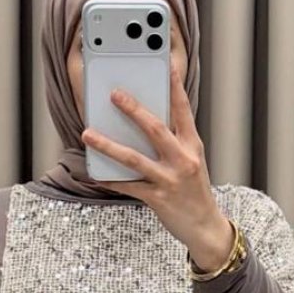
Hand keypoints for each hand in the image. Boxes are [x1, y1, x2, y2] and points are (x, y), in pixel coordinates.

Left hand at [81, 61, 235, 271]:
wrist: (205, 227)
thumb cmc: (194, 191)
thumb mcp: (192, 161)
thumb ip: (174, 142)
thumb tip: (145, 122)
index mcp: (192, 146)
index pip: (183, 110)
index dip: (175, 87)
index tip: (166, 65)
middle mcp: (183, 160)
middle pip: (155, 129)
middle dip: (133, 110)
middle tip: (114, 94)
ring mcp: (170, 180)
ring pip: (134, 158)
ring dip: (108, 145)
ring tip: (88, 134)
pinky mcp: (158, 199)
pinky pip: (129, 186)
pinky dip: (110, 180)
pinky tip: (95, 174)